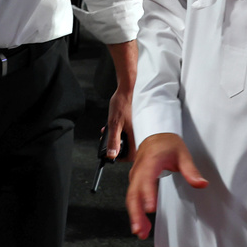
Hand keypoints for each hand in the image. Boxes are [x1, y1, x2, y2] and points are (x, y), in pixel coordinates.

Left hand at [104, 40, 136, 160]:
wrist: (127, 89)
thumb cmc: (123, 103)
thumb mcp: (114, 123)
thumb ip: (113, 140)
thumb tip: (112, 154)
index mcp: (136, 135)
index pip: (132, 155)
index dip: (121, 158)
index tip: (113, 155)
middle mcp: (139, 132)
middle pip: (129, 147)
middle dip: (116, 146)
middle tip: (108, 143)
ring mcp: (137, 127)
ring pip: (127, 139)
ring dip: (116, 138)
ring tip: (107, 133)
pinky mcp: (135, 122)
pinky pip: (127, 131)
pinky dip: (119, 131)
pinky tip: (111, 126)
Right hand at [125, 132, 208, 238]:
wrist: (154, 133)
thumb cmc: (166, 143)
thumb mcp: (182, 153)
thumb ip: (191, 170)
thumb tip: (201, 183)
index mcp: (150, 162)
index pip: (146, 180)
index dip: (147, 194)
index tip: (151, 208)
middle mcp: (139, 171)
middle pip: (133, 194)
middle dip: (136, 213)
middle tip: (140, 229)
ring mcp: (135, 177)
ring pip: (131, 198)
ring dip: (135, 216)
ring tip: (141, 232)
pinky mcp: (135, 181)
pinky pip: (132, 198)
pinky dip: (135, 212)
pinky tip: (141, 224)